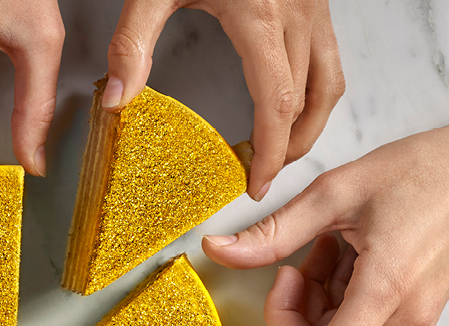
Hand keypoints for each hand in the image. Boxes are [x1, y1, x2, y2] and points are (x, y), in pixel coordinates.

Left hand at [104, 0, 343, 199]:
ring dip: (310, 123)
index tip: (254, 184)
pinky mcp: (316, 1)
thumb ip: (133, 44)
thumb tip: (118, 101)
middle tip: (262, 175)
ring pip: (330, 81)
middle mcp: (298, 16)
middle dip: (290, 148)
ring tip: (279, 150)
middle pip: (310, 103)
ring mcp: (314, 7)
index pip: (278, 106)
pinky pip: (328, 57)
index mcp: (262, 20)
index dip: (269, 154)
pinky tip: (288, 103)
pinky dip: (316, 91)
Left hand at [202, 125, 448, 325]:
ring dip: (314, 298)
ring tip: (330, 245)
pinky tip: (347, 254)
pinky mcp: (416, 313)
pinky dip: (336, 295)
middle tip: (295, 262)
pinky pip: (357, 322)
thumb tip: (219, 251)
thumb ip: (273, 232)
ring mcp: (413, 319)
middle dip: (292, 310)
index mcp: (385, 291)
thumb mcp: (335, 192)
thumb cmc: (425, 172)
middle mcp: (404, 318)